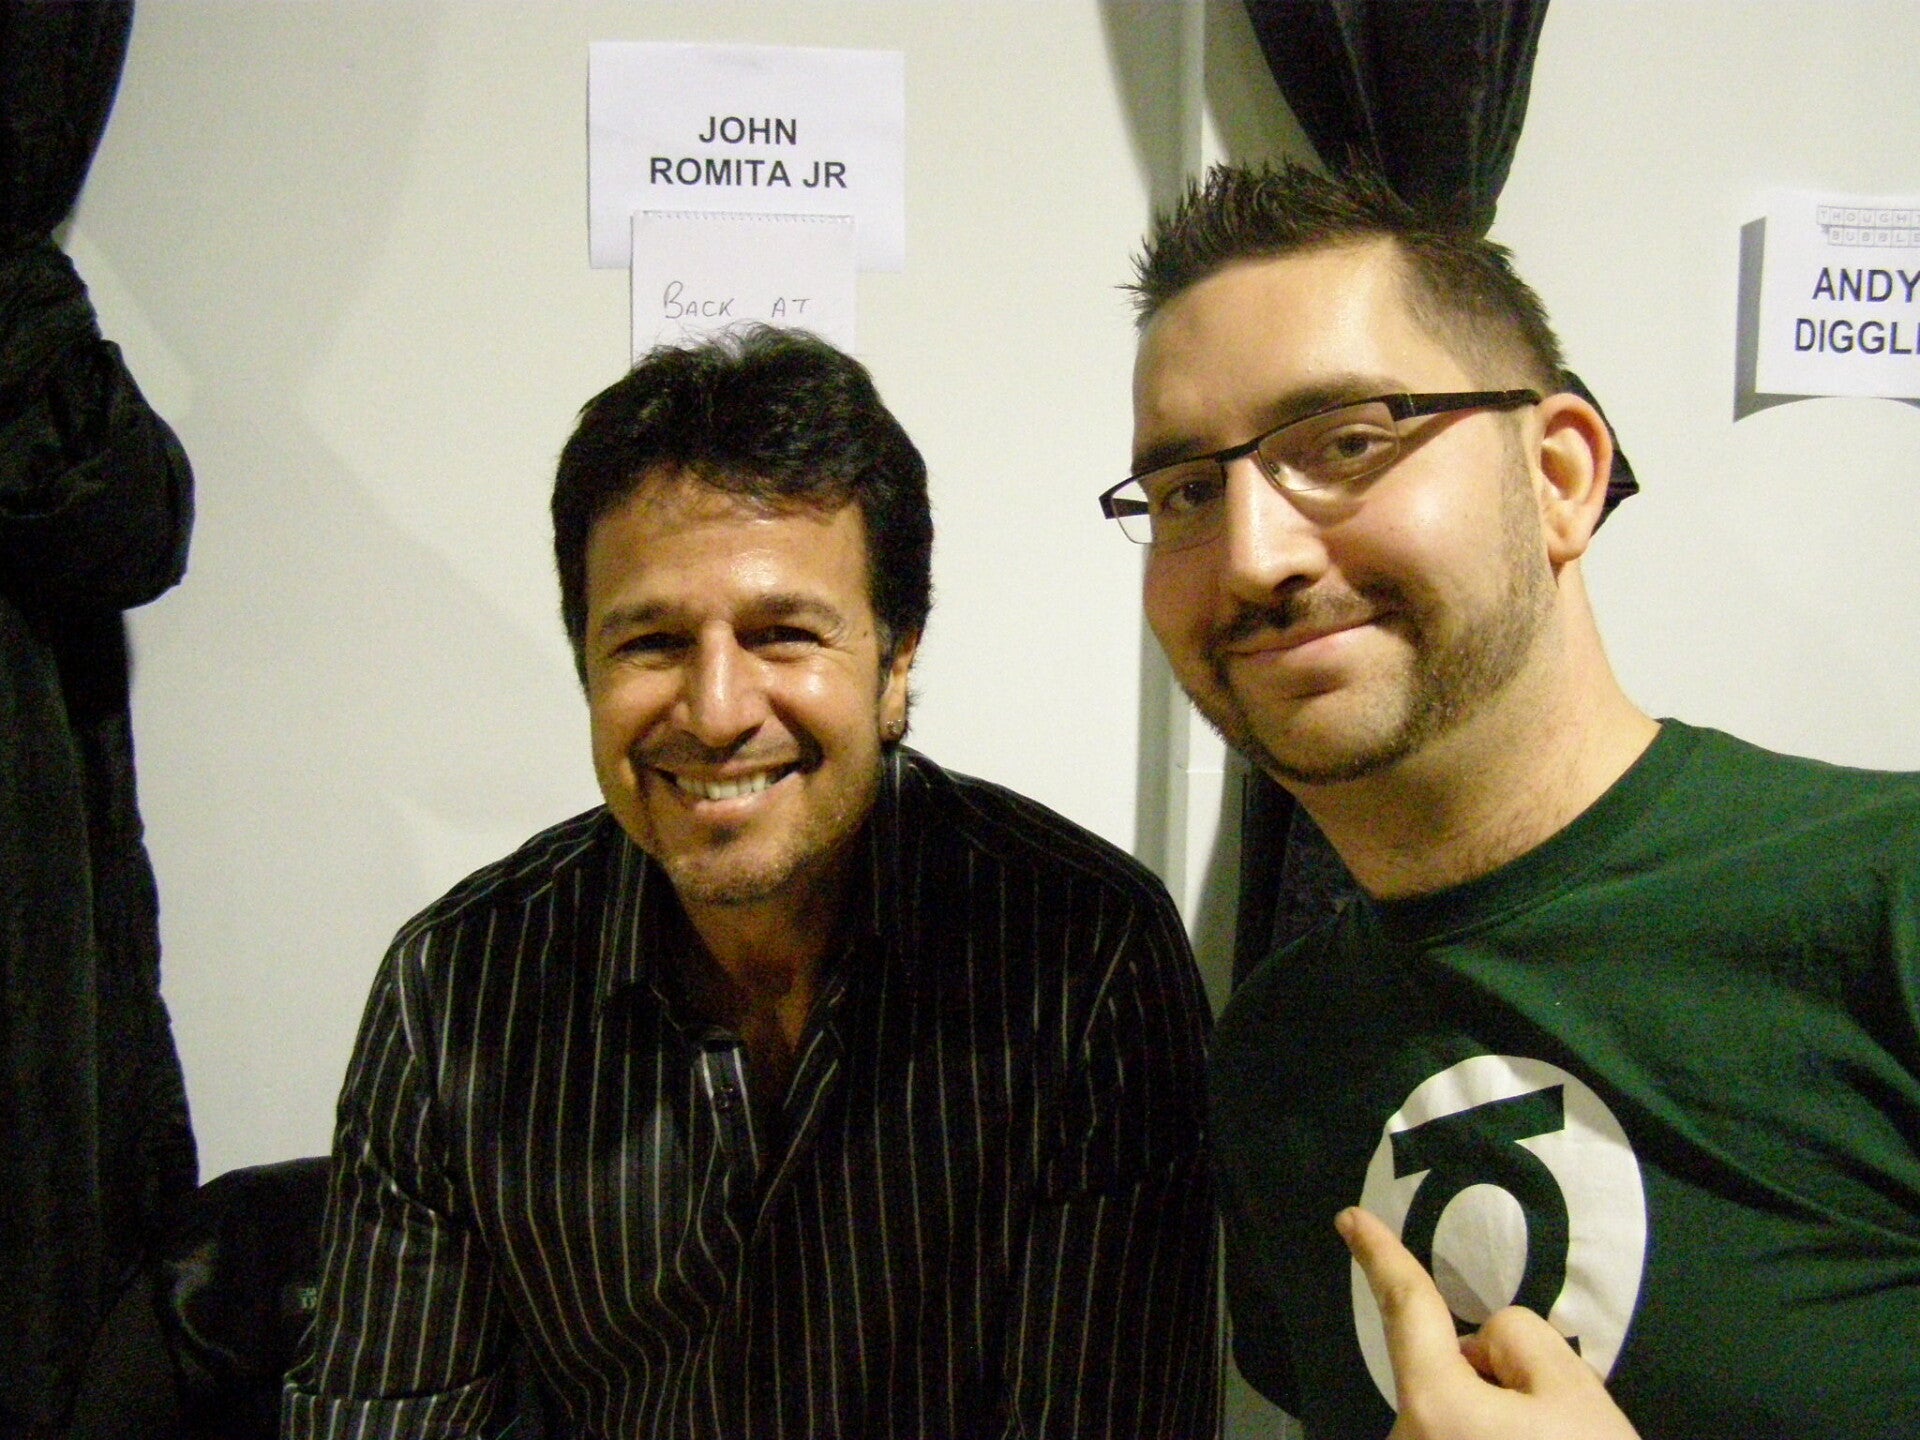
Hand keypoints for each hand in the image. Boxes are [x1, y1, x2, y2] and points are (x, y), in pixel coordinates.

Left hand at [1336, 1206, 1640, 1439]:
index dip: (1381, 1257)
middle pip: (1445, 1374)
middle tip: (1559, 1427)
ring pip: (1453, 1418)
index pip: (1405, 1309)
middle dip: (1494, 1384)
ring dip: (1496, 1425)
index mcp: (1434, 1404)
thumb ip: (1516, 1339)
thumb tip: (1483, 1350)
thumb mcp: (1574, 1391)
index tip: (1350, 1220)